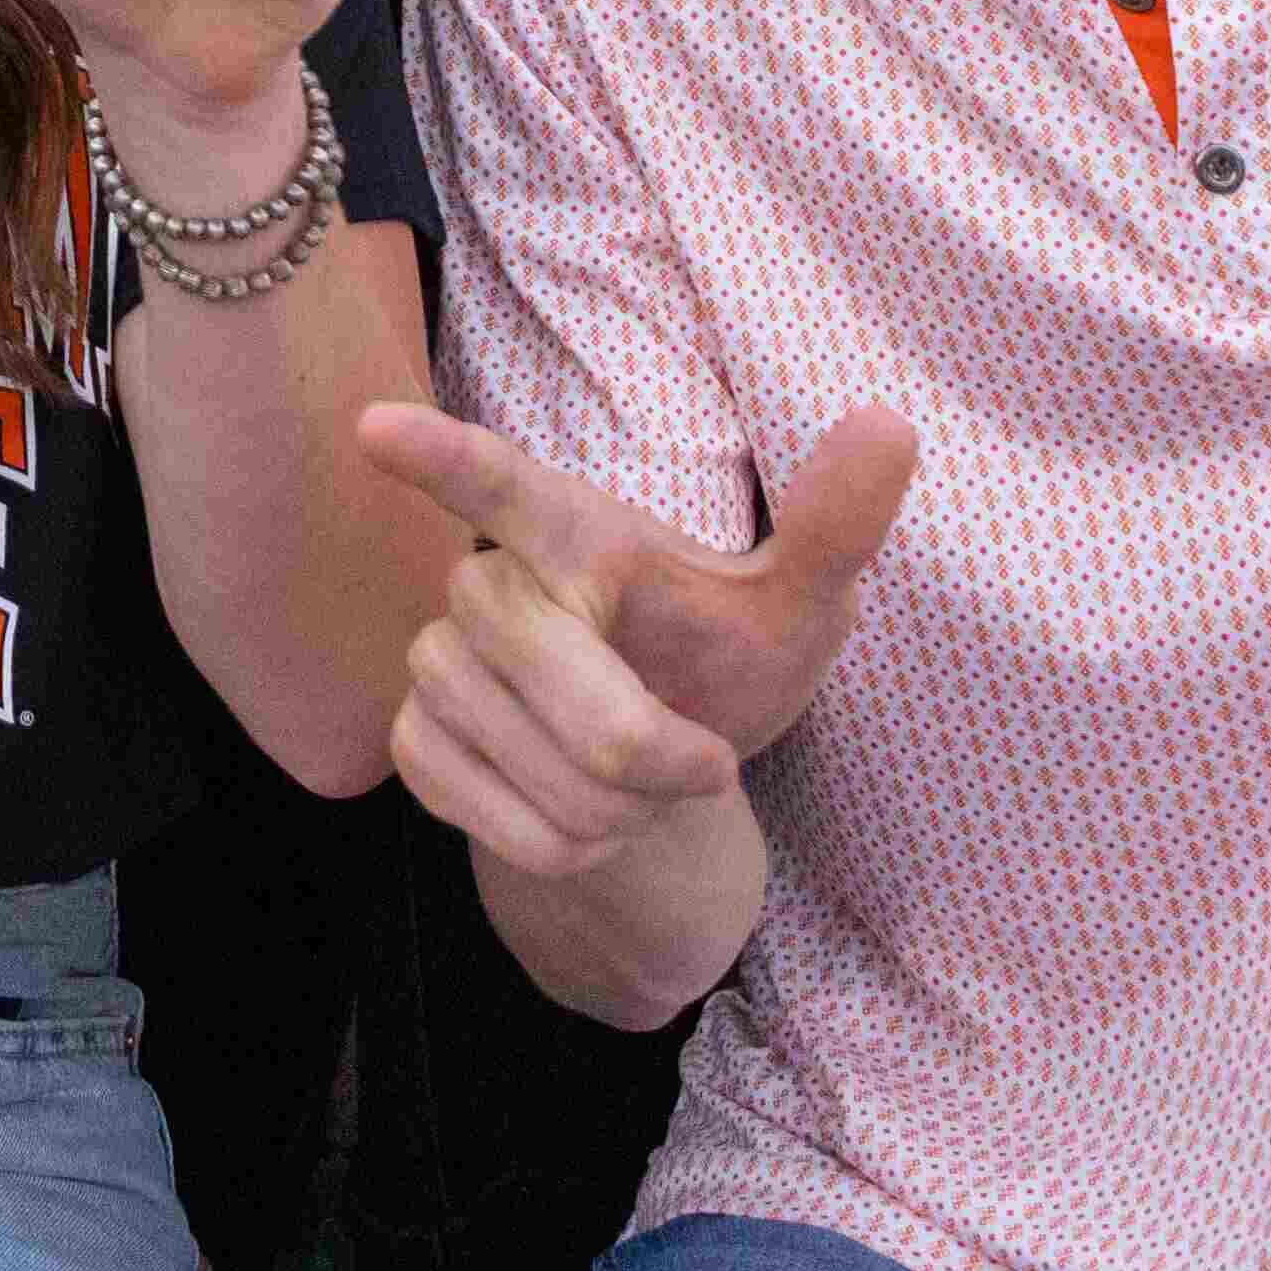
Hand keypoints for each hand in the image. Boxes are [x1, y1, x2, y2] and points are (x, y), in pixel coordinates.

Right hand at [360, 398, 911, 872]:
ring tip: (633, 784)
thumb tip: (892, 422)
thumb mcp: (795, 608)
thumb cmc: (720, 665)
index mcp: (571, 527)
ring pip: (546, 777)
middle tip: (698, 762)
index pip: (500, 485)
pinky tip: (582, 814)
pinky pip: (508, 827)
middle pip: (575, 694)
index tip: (378, 427)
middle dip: (660, 757)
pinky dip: (573, 848)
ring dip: (622, 812)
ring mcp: (436, 662)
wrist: (659, 775)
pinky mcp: (413, 741)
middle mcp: (485, 580)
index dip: (441, 458)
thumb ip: (834, 526)